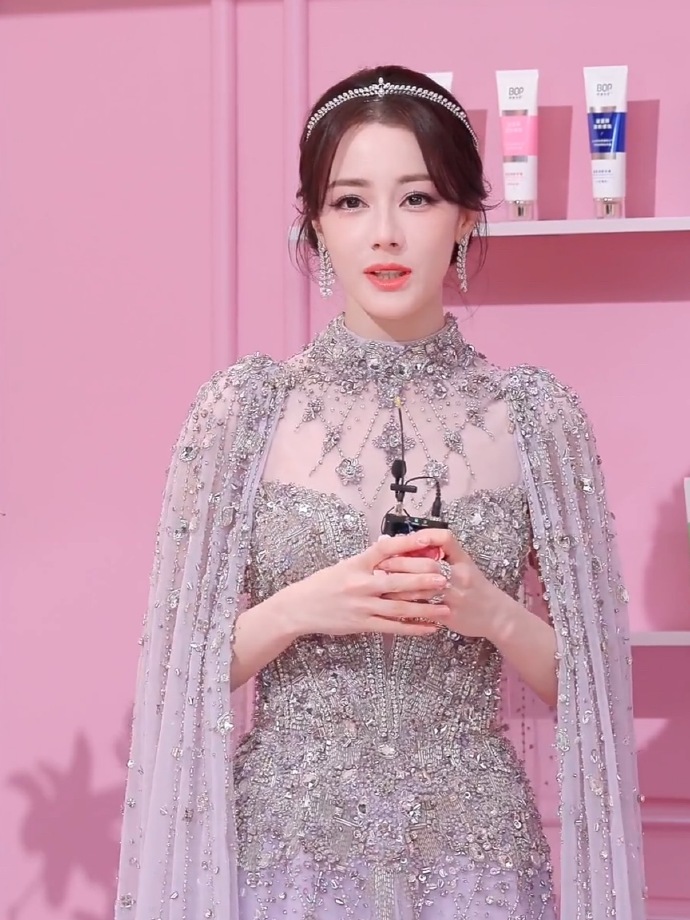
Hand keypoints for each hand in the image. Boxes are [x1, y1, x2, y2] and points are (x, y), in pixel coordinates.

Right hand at [282, 532, 452, 638]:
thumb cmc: (322, 584)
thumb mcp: (343, 565)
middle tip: (445, 577)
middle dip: (424, 580)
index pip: (385, 549)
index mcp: (356, 564)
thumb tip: (388, 543)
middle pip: (398, 581)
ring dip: (425, 608)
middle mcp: (360, 584)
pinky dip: (413, 628)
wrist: (300, 608)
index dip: (407, 543)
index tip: (428, 539)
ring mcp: (362, 606)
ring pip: (399, 606)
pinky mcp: (363, 624)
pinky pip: (393, 627)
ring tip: (446, 607)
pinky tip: (429, 628)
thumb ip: (368, 559)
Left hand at [375, 529, 505, 640]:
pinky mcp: (450, 615)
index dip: (425, 536)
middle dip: (401, 563)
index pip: (446, 539)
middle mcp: (461, 575)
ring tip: (380, 583)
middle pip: (428, 564)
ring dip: (399, 585)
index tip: (404, 539)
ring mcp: (456, 596)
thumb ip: (439, 555)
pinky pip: (424, 610)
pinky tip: (391, 604)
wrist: (496, 615)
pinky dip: (407, 606)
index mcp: (463, 560)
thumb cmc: (474, 587)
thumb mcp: (463, 565)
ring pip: (423, 589)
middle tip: (380, 564)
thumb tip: (404, 542)